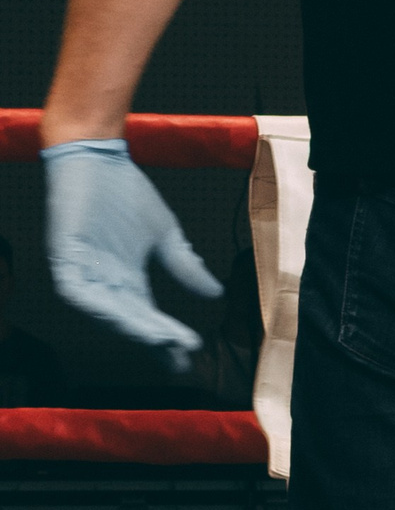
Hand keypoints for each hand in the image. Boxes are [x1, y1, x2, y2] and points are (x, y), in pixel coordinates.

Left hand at [42, 140, 223, 371]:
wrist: (95, 155)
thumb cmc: (124, 191)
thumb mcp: (164, 234)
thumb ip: (185, 265)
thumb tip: (215, 293)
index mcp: (127, 279)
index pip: (147, 319)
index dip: (166, 339)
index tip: (188, 355)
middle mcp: (104, 281)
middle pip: (129, 322)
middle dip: (154, 339)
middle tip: (178, 352)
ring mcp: (83, 270)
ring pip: (105, 312)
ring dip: (132, 327)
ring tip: (159, 338)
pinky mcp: (64, 256)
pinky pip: (77, 292)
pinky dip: (100, 306)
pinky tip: (123, 315)